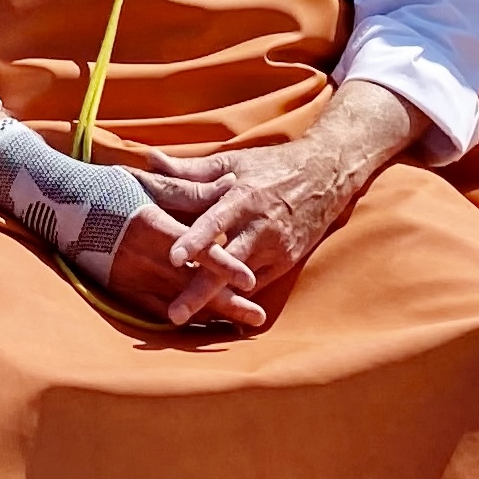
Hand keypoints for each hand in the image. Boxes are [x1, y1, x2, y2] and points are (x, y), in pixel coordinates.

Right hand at [99, 198, 266, 332]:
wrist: (58, 206)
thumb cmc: (108, 189)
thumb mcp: (149, 184)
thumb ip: (191, 190)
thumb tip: (231, 183)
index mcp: (151, 226)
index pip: (194, 251)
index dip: (223, 266)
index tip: (250, 280)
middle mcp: (140, 257)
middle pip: (191, 285)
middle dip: (226, 303)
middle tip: (257, 318)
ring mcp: (128, 278)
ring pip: (175, 302)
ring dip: (209, 316)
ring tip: (240, 326)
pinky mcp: (119, 291)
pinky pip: (153, 311)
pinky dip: (180, 319)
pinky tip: (202, 327)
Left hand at [140, 135, 368, 324]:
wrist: (327, 173)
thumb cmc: (271, 166)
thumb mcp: (231, 162)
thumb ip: (189, 170)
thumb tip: (151, 160)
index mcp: (243, 197)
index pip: (215, 221)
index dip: (195, 240)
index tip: (174, 258)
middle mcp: (261, 226)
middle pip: (227, 264)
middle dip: (200, 291)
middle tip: (174, 314)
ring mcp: (276, 247)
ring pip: (241, 280)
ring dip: (215, 300)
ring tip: (186, 318)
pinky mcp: (286, 261)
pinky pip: (256, 284)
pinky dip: (236, 296)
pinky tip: (213, 312)